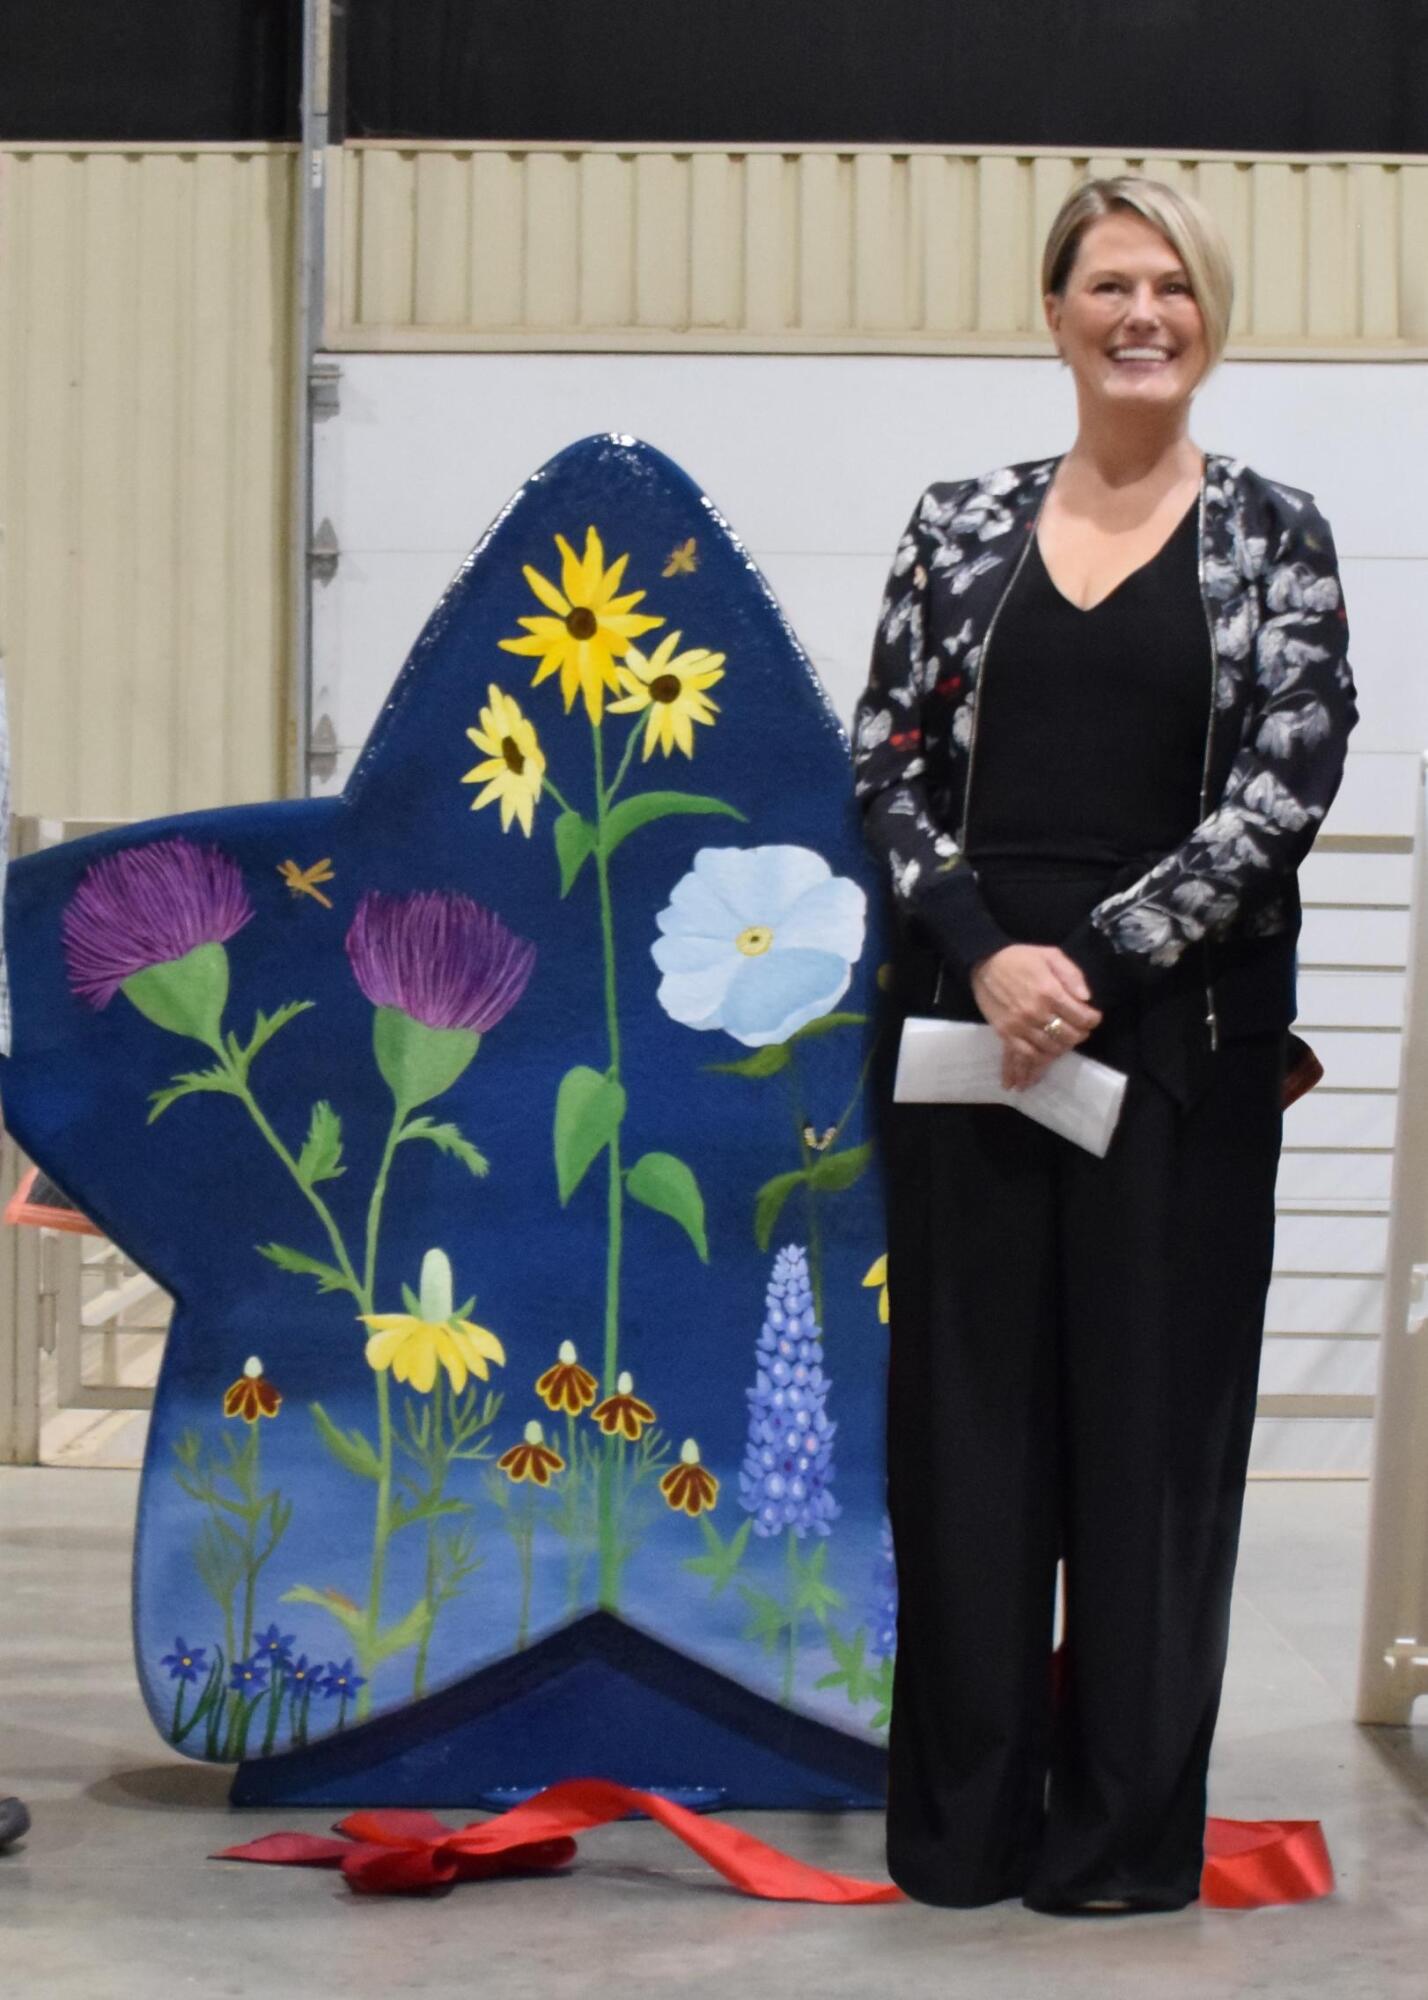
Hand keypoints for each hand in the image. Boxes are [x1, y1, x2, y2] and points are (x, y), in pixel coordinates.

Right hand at [969, 944, 1102, 1089]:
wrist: (984, 963)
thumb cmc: (1020, 958)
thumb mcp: (1051, 955)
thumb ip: (1072, 975)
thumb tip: (1087, 998)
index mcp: (1050, 992)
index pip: (1081, 1017)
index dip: (1092, 1019)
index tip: (1092, 1017)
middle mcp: (1036, 1012)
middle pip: (1069, 1036)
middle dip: (1080, 1034)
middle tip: (1080, 1029)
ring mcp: (1020, 1026)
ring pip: (1050, 1048)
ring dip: (1062, 1047)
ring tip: (1064, 1040)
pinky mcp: (1006, 1034)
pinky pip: (1026, 1055)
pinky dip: (1038, 1061)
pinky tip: (1045, 1056)